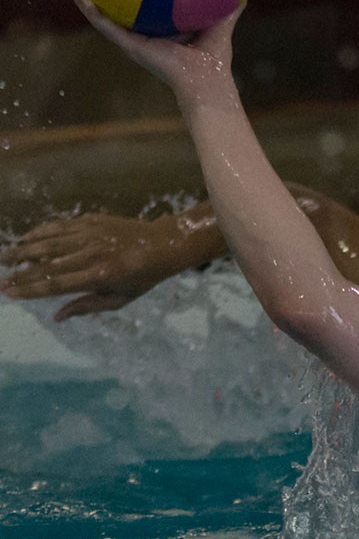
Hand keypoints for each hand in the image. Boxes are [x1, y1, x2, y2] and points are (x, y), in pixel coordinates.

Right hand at [2, 213, 196, 318]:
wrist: (163, 244)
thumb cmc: (142, 277)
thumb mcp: (120, 299)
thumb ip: (87, 307)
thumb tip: (57, 317)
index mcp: (98, 277)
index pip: (55, 285)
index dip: (29, 289)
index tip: (9, 292)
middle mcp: (91, 255)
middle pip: (46, 264)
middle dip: (19, 273)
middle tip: (0, 279)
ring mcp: (90, 236)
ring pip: (48, 243)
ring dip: (22, 250)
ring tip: (3, 257)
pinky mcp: (90, 221)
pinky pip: (59, 226)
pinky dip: (39, 232)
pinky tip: (25, 238)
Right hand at [65, 0, 239, 100]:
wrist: (206, 79)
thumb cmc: (214, 58)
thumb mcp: (219, 24)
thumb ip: (227, 7)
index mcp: (160, 30)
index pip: (140, 7)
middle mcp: (143, 35)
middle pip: (115, 9)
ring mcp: (133, 41)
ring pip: (102, 16)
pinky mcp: (129, 46)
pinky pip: (105, 26)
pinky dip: (92, 11)